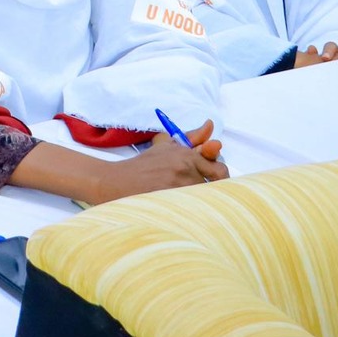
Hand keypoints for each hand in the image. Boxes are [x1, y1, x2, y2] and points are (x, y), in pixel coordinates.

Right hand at [84, 121, 226, 202]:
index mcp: (186, 154)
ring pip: (204, 199)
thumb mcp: (167, 146)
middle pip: (214, 186)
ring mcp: (178, 186)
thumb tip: (210, 125)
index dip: (219, 179)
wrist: (118, 182)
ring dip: (198, 201)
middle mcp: (185, 168)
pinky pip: (194, 210)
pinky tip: (180, 210)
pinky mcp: (171, 201)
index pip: (219, 170)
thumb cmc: (145, 165)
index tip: (214, 182)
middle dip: (210, 190)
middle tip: (201, 195)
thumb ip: (192, 137)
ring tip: (185, 201)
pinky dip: (191, 211)